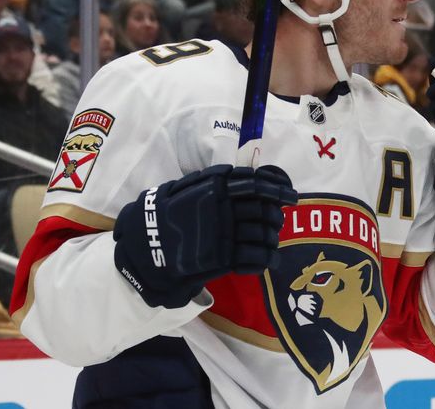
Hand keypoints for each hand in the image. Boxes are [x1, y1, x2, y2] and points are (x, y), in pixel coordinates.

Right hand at [113, 164, 297, 308]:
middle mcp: (223, 208)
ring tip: (271, 242)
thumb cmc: (162, 215)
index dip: (278, 188)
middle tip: (276, 221)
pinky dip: (267, 259)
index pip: (256, 183)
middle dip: (275, 216)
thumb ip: (208, 181)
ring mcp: (223, 233)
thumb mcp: (181, 188)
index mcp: (214, 187)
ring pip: (263, 233)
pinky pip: (255, 257)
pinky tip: (270, 260)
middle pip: (264, 209)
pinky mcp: (222, 258)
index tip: (291, 194)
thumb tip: (237, 175)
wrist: (143, 248)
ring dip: (272, 238)